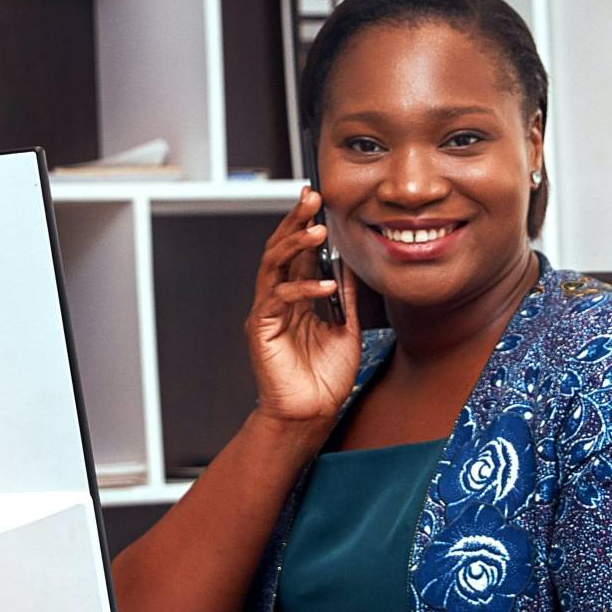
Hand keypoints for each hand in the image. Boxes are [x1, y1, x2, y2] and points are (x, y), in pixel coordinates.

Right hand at [246, 187, 361, 424]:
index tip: (316, 198)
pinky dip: (301, 289)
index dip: (304, 223)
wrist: (311, 414)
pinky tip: (323, 285)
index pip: (297, 250)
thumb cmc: (325, 377)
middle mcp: (277, 299)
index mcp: (296, 296)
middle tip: (311, 197)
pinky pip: (278, 300)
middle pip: (280, 248)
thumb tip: (351, 266)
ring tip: (316, 230)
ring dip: (294, 244)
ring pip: (273, 266)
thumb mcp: (346, 329)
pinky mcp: (261, 329)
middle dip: (294, 220)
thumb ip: (345, 298)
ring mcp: (267, 312)